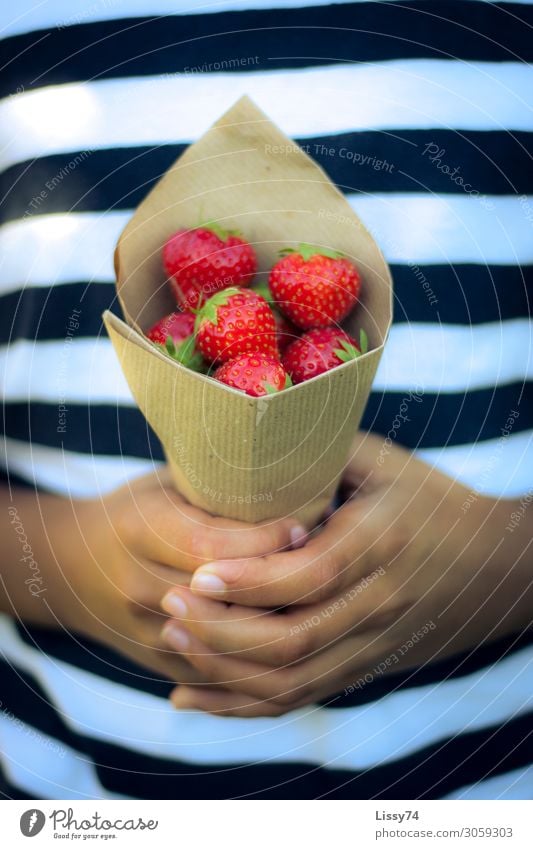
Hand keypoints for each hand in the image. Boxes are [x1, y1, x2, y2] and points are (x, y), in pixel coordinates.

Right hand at [2, 472, 304, 686]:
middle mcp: (136, 584)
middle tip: (329, 569)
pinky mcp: (157, 662)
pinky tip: (299, 641)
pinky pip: (215, 676)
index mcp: (136, 528)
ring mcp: (144, 631)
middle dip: (280, 587)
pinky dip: (259, 662)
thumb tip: (294, 476)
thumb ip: (217, 489)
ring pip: (223, 646)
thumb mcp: (167, 485)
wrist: (71, 567)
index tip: (306, 526)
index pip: (210, 546)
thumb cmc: (136, 512)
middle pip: (220, 600)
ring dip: (276, 627)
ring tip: (322, 604)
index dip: (264, 540)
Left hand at [160, 432, 532, 714]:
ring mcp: (373, 644)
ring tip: (174, 643)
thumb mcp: (380, 462)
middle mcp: (378, 602)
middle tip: (170, 608)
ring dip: (226, 672)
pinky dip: (244, 704)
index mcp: (381, 543)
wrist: (494, 568)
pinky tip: (195, 697)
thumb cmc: (429, 501)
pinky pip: (299, 698)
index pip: (311, 576)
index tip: (198, 573)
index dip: (251, 581)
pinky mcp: (363, 668)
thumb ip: (317, 451)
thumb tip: (245, 439)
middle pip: (294, 640)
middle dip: (223, 632)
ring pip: (292, 681)